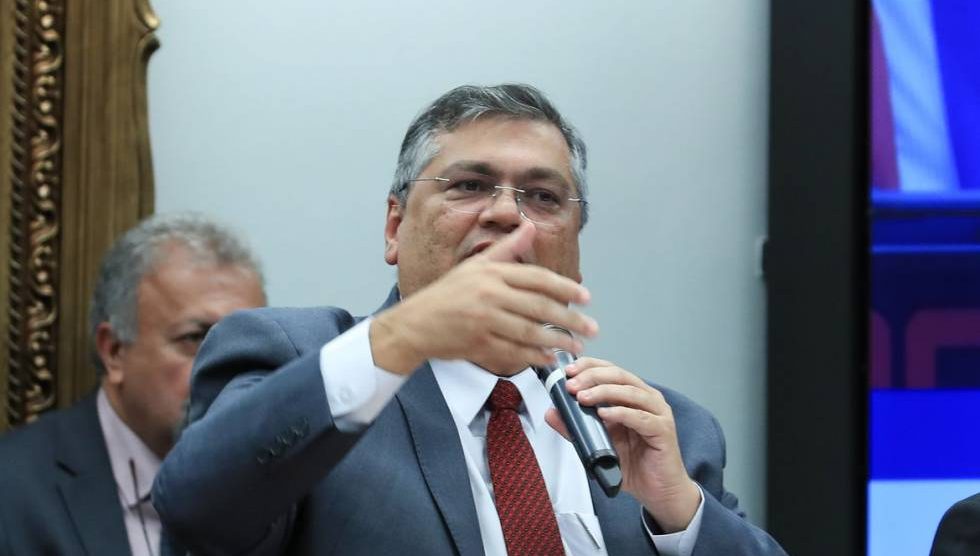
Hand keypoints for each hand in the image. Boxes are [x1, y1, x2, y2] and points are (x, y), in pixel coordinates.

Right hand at [370, 221, 597, 374]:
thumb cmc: (447, 294)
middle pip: (540, 307)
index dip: (566, 288)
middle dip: (570, 319)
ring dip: (557, 341)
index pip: (538, 279)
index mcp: (492, 273)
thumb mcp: (476, 265)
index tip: (585, 297)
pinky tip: (549, 358)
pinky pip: (514, 352)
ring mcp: (484, 321)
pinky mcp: (478, 344)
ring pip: (530, 332)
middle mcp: (489, 295)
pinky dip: (534, 356)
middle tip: (591, 328)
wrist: (416, 324)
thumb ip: (507, 249)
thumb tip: (530, 225)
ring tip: (575, 346)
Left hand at [545, 357, 700, 532]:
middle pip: (620, 376)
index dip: (590, 366)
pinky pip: (640, 417)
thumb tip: (552, 413)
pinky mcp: (663, 430)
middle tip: (572, 385)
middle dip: (593, 377)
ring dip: (604, 392)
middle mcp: (647, 399)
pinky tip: (604, 414)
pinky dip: (621, 413)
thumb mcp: (598, 443)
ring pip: (630, 392)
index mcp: (633, 396)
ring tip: (583, 397)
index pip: (611, 370)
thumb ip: (576, 428)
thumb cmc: (634, 464)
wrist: (658, 490)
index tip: (569, 371)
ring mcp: (658, 413)